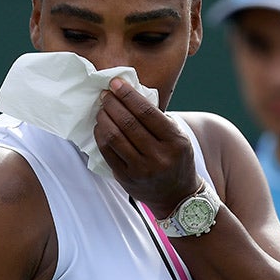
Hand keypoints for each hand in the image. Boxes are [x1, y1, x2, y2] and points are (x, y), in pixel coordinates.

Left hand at [95, 78, 199, 215]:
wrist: (177, 196)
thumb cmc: (177, 159)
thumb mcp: (179, 138)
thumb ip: (158, 120)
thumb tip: (129, 96)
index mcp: (175, 142)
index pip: (147, 112)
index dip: (128, 95)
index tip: (116, 83)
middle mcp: (159, 157)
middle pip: (128, 123)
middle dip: (113, 104)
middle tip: (105, 94)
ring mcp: (141, 169)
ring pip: (114, 137)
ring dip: (104, 118)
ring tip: (102, 108)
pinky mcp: (125, 178)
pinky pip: (107, 152)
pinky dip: (100, 135)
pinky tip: (100, 126)